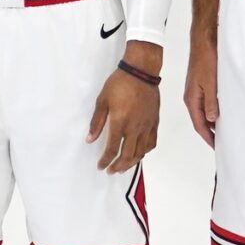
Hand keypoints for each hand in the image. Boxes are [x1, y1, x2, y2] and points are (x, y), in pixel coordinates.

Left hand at [87, 47, 161, 172]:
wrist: (141, 73)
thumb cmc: (119, 84)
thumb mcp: (102, 101)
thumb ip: (96, 122)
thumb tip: (90, 139)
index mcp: (120, 123)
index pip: (112, 149)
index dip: (106, 161)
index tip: (100, 166)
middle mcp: (135, 128)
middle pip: (128, 155)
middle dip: (118, 166)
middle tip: (111, 171)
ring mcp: (147, 126)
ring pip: (141, 152)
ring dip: (131, 163)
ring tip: (123, 167)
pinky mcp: (154, 122)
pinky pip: (151, 143)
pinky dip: (144, 152)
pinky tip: (139, 153)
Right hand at [185, 35, 219, 146]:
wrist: (204, 43)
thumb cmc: (206, 60)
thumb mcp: (211, 83)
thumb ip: (211, 102)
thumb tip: (212, 120)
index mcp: (191, 99)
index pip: (199, 124)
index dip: (208, 137)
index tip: (216, 146)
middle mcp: (191, 97)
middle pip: (200, 120)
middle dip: (209, 133)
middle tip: (220, 143)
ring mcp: (196, 91)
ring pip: (203, 112)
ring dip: (211, 123)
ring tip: (222, 132)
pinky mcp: (201, 86)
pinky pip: (206, 104)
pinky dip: (213, 112)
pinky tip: (221, 113)